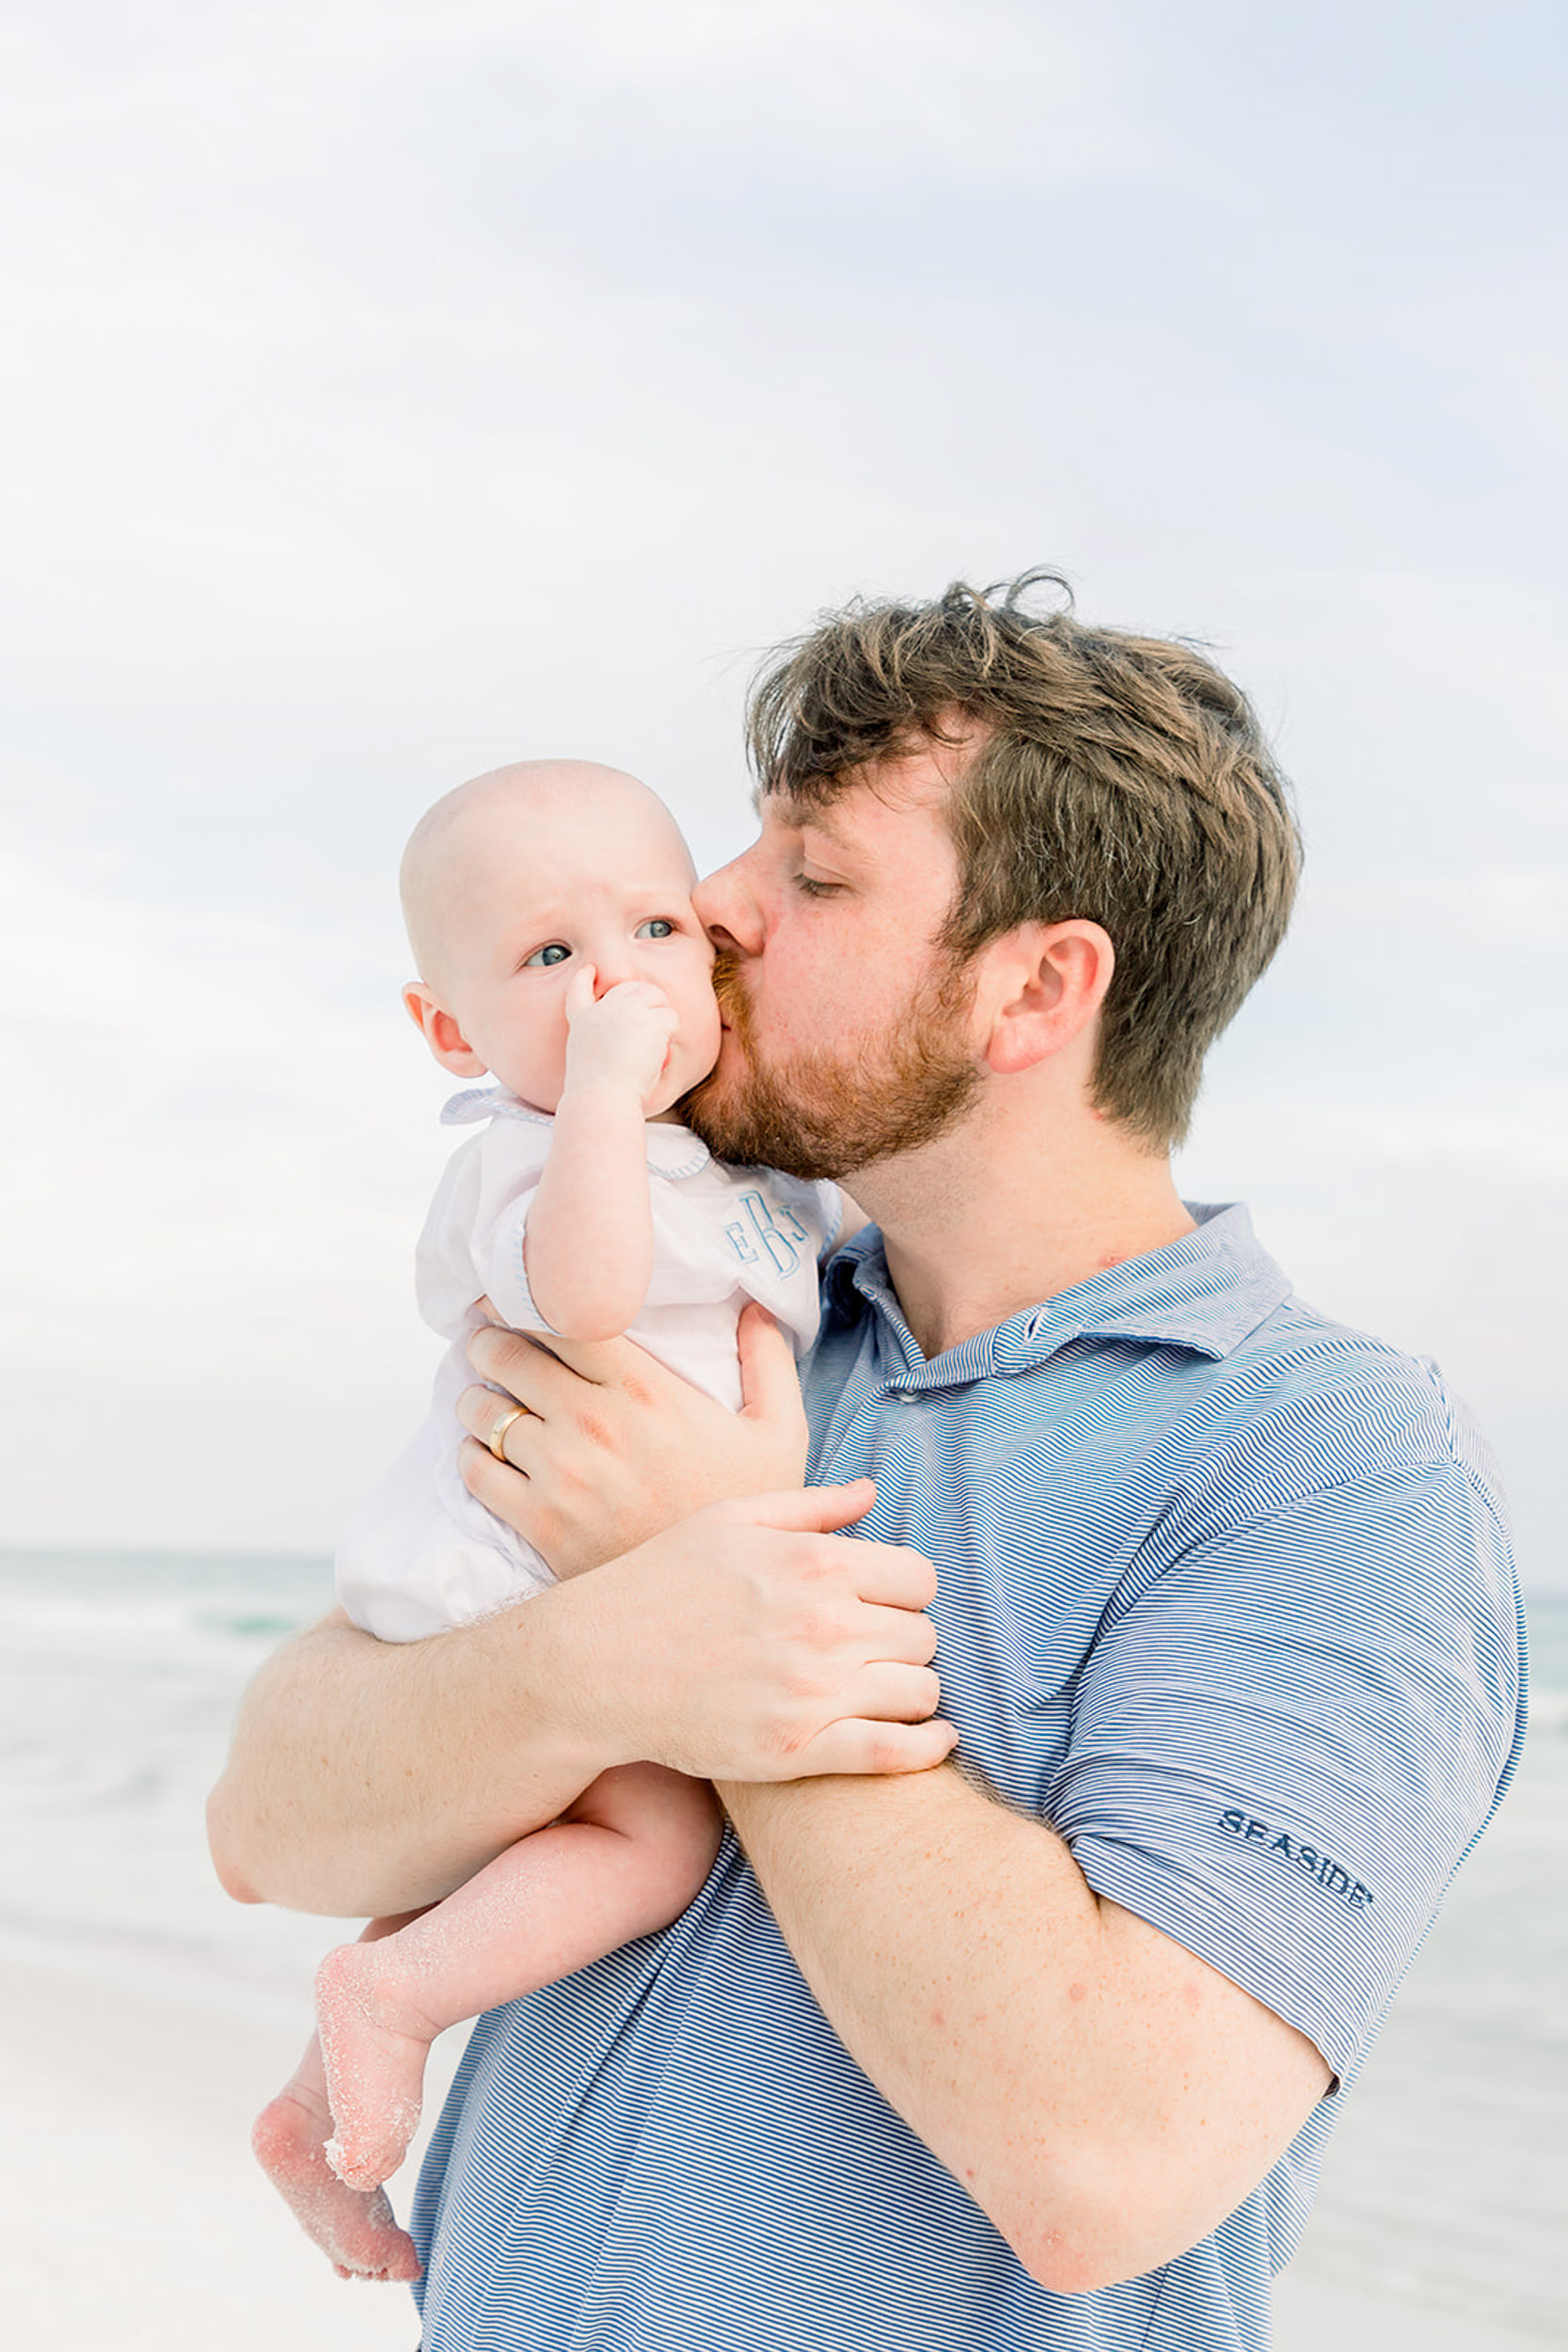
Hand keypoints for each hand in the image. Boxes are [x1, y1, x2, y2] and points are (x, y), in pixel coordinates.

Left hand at [457, 1302, 807, 1575]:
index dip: (526, 1299)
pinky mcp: (538, 1521)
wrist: (718, 1604)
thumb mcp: (779, 1433)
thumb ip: (767, 1362)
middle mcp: (593, 1422)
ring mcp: (560, 1472)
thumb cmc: (746, 1511)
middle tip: (485, 1341)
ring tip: (481, 1397)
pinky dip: (470, 1455)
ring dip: (475, 1398)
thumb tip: (754, 1305)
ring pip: (482, 1412)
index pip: (561, 1317)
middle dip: (488, 1341)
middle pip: (507, 1356)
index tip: (513, 1297)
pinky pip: (475, 1471)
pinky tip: (483, 1452)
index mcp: (644, 1388)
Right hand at [534, 1482, 955, 1779]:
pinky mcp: (796, 1751)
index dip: (905, 1591)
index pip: (920, 1578)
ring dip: (909, 1690)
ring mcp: (812, 1693)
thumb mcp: (730, 1519)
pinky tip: (932, 1742)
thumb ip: (811, 1506)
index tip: (880, 1603)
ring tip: (880, 1688)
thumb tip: (871, 1492)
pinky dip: (926, 1748)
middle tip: (870, 1648)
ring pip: (921, 1692)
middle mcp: (824, 1626)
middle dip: (903, 1640)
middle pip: (924, 1636)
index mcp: (815, 1563)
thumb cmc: (660, 1581)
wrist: (595, 1665)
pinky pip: (896, 1754)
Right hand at [563, 966, 678, 1106]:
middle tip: (651, 1029)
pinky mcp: (647, 1019)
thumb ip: (606, 1040)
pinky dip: (670, 1034)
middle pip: (631, 987)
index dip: (584, 979)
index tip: (590, 971)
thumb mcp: (589, 1061)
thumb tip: (638, 1036)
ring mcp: (624, 1010)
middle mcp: (601, 1009)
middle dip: (646, 1001)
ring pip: (655, 997)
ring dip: (661, 1017)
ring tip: (654, 1044)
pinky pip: (671, 1017)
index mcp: (581, 1021)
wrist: (603, 1098)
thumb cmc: (600, 1093)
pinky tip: (658, 1051)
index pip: (577, 991)